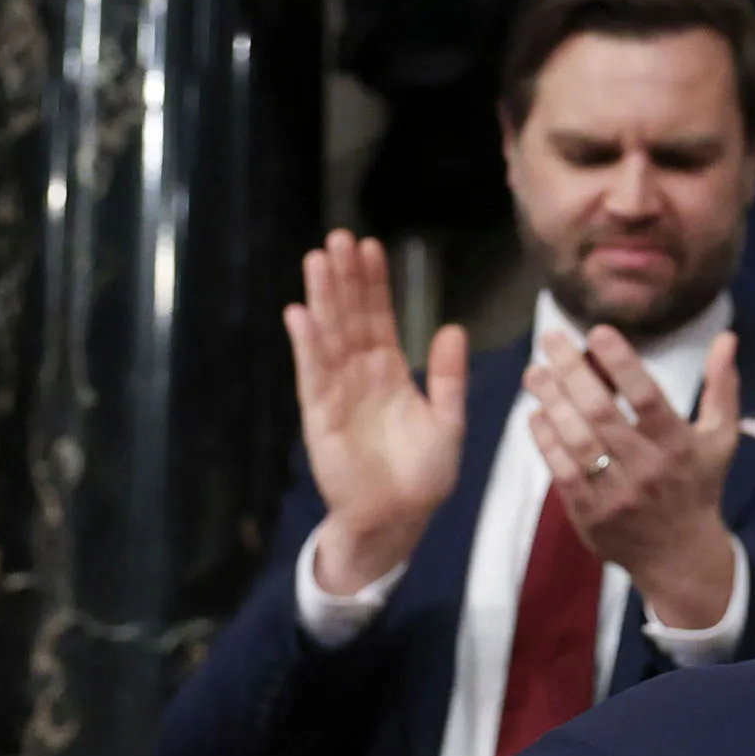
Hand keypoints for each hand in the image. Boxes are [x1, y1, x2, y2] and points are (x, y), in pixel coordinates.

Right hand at [289, 232, 470, 594]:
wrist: (398, 518)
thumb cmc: (424, 474)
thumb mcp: (448, 420)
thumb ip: (449, 376)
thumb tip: (454, 327)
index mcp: (390, 371)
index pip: (380, 317)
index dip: (375, 283)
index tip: (371, 247)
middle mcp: (360, 374)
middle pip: (350, 317)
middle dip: (344, 278)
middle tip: (338, 237)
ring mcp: (337, 392)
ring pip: (329, 337)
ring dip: (322, 299)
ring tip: (317, 260)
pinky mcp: (320, 416)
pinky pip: (313, 374)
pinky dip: (307, 345)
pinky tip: (300, 314)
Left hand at [526, 323, 746, 631]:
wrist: (680, 557)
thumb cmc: (699, 485)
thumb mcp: (721, 437)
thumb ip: (722, 386)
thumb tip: (726, 337)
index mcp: (679, 445)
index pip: (646, 396)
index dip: (620, 362)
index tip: (597, 331)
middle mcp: (647, 468)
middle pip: (602, 412)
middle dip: (572, 371)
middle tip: (550, 340)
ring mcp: (615, 494)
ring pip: (576, 440)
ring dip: (551, 401)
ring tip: (534, 372)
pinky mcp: (590, 515)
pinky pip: (561, 471)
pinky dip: (546, 440)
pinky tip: (535, 414)